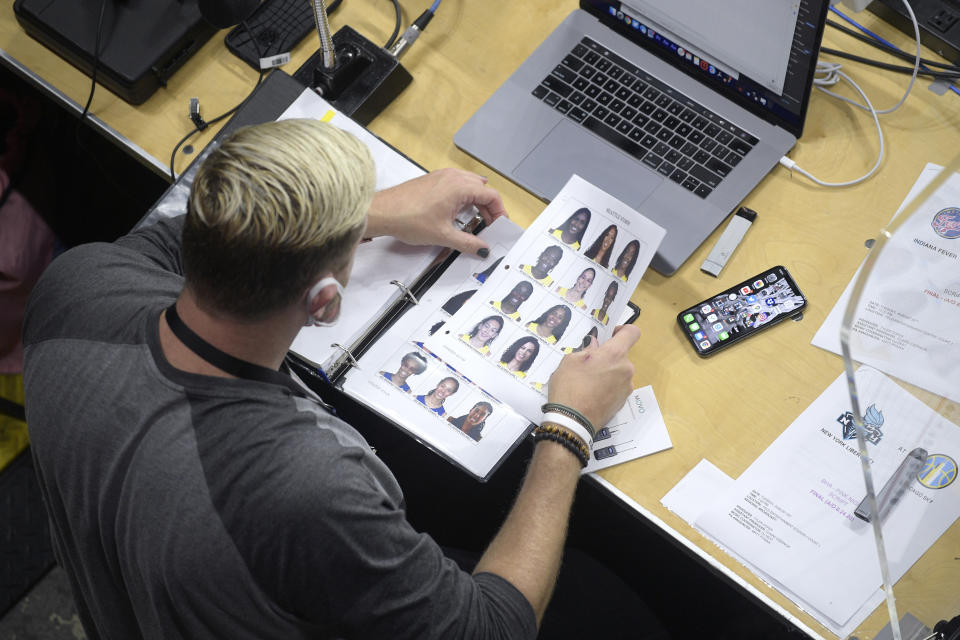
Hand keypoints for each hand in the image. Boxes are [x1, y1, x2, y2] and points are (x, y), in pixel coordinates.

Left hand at [365, 168, 507, 255]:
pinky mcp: (433, 180)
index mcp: (459, 186)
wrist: (382, 212)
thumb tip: (481, 248)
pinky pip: (457, 184)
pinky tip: (458, 211)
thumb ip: (468, 243)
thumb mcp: (443, 235)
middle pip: (483, 189)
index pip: (491, 196)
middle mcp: (453, 177)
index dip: (499, 212)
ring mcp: (442, 176)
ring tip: (475, 219)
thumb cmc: (406, 218)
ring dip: (477, 201)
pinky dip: (464, 196)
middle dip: (489, 207)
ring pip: (470, 185)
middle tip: (490, 225)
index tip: (499, 224)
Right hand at [547, 325, 640, 428]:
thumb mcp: (570, 361)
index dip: (623, 330)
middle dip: (607, 356)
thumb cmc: (569, 386)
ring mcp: (627, 387)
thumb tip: (594, 347)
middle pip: (622, 355)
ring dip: (608, 372)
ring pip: (619, 372)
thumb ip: (586, 350)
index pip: (632, 332)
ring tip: (588, 382)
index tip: (611, 335)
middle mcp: (626, 368)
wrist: (573, 422)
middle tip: (588, 364)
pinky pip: (617, 387)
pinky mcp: (623, 402)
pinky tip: (592, 394)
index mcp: (615, 354)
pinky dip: (608, 387)